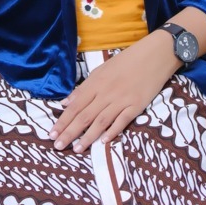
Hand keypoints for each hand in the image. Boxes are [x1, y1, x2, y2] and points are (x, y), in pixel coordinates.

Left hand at [50, 35, 179, 151]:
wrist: (153, 55)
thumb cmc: (126, 62)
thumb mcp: (101, 70)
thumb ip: (84, 88)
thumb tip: (65, 103)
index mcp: (96, 82)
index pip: (75, 105)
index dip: (63, 120)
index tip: (52, 133)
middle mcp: (106, 92)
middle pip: (84, 115)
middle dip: (69, 132)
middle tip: (58, 146)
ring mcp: (121, 99)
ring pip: (100, 121)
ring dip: (87, 137)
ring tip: (77, 149)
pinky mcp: (136, 106)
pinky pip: (122, 121)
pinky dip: (112, 131)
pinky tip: (103, 142)